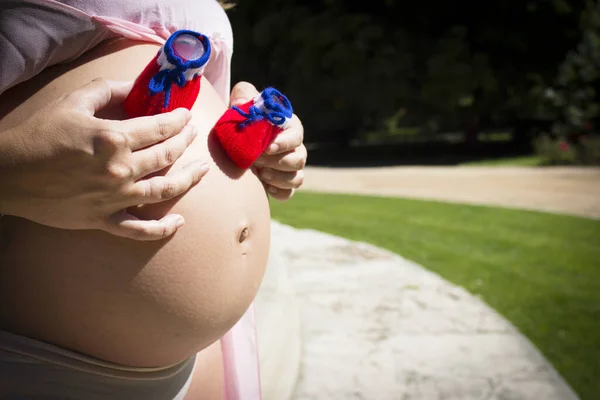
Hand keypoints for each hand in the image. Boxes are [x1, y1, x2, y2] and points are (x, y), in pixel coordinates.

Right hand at [0, 78, 208, 239]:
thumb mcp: (74, 101)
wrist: (8, 175)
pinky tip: (179, 222)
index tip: (186, 115)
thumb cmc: (40, 134)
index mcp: (114, 138)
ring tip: (202, 170)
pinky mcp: (104, 220)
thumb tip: (137, 87)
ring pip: (165, 191)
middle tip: (193, 134)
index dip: (178, 119)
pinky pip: (140, 230)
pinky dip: (163, 229)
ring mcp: (115, 198)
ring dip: (189, 179)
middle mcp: (120, 169)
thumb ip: (110, 90)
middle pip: (168, 155)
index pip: (160, 127)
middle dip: (186, 141)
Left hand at [229, 82, 306, 200]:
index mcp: (289, 127)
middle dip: (277, 162)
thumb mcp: (241, 103)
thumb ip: (243, 94)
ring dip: (279, 177)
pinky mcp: (283, 185)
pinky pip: (288, 193)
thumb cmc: (242, 119)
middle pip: (299, 159)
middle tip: (256, 160)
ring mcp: (291, 168)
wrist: (233, 144)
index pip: (297, 135)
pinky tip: (264, 186)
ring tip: (260, 174)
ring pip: (297, 178)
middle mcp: (295, 148)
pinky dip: (278, 191)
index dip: (285, 143)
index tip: (267, 147)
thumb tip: (241, 103)